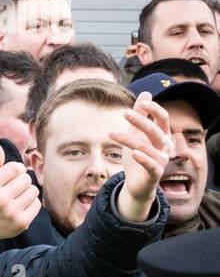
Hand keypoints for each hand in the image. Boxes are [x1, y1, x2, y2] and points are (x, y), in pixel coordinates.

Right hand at [0, 145, 40, 271]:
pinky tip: (19, 207)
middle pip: (26, 178)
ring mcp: (11, 212)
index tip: (9, 176)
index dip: (15, 169)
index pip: (16, 167)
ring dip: (27, 192)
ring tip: (16, 197)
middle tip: (12, 188)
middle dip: (21, 181)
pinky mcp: (21, 222)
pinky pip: (36, 204)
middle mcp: (0, 199)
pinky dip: (30, 203)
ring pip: (33, 190)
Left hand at [112, 93, 171, 222]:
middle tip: (124, 113)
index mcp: (162, 135)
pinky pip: (152, 165)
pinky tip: (133, 153)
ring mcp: (161, 161)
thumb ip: (141, 115)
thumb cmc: (137, 156)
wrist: (137, 184)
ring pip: (147, 148)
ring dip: (129, 140)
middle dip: (141, 121)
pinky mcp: (154, 174)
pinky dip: (143, 159)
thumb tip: (146, 93)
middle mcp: (165, 147)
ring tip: (111, 134)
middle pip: (156, 131)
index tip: (143, 101)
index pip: (164, 119)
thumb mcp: (136, 133)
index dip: (155, 110)